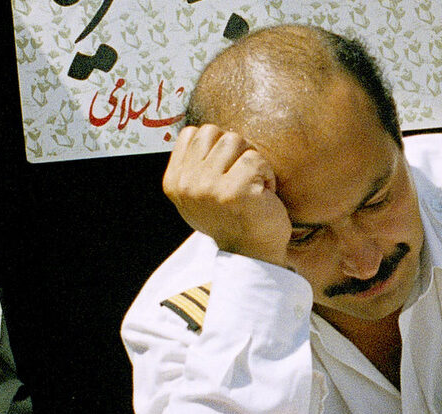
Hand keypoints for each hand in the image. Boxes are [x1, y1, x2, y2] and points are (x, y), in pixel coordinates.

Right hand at [161, 125, 289, 266]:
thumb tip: (202, 131)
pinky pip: (256, 159)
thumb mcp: (200, 192)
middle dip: (236, 150)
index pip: (193, 133)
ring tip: (252, 186)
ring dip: (252, 161)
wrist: (252, 254)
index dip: (217, 147)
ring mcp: (209, 188)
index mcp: (174, 181)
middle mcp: (187, 184)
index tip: (225, 174)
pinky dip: (267, 175)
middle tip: (243, 178)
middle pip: (215, 132)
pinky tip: (263, 197)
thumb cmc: (232, 217)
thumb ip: (195, 163)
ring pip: (235, 140)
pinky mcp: (235, 192)